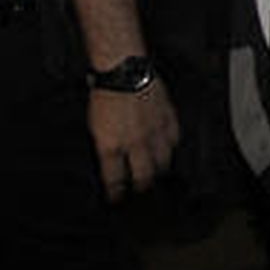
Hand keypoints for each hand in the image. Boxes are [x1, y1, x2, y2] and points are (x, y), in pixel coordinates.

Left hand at [88, 81, 178, 201]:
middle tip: (141, 191)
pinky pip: (174, 139)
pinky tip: (169, 148)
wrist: (124, 71)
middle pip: (144, 175)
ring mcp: (154, 131)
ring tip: (157, 173)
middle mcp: (135, 143)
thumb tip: (111, 158)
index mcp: (112, 146)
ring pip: (163, 160)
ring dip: (159, 170)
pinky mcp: (168, 118)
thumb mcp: (94, 125)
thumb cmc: (105, 94)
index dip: (115, 193)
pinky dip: (171, 146)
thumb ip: (105, 145)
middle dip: (141, 187)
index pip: (115, 179)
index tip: (116, 198)